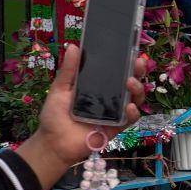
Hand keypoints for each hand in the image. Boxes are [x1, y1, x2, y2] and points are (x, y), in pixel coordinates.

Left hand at [16, 44, 144, 189]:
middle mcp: (109, 96)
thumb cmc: (54, 115)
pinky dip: (133, 112)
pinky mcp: (116, 127)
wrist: (53, 143)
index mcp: (97, 85)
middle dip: (138, 72)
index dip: (126, 61)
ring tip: (131, 83)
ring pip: (135, 98)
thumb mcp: (59, 89)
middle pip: (130, 82)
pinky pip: (131, 119)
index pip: (116, 71)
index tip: (132, 50)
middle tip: (138, 63)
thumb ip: (69, 70)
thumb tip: (73, 46)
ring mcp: (114, 112)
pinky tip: (129, 106)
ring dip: (138, 89)